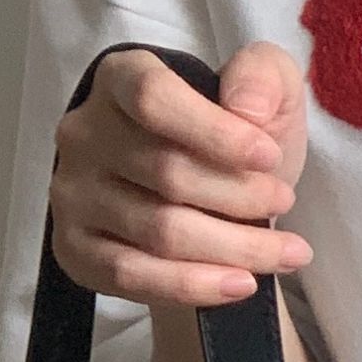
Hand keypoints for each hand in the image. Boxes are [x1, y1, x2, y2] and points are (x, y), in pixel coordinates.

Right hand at [49, 43, 312, 309]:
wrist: (213, 207)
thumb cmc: (234, 143)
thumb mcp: (265, 92)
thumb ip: (262, 76)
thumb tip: (246, 108)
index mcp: (120, 78)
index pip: (154, 98)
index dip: (214, 131)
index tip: (269, 156)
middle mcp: (84, 133)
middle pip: (166, 172)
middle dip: (241, 195)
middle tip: (284, 203)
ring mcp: (73, 193)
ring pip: (159, 231)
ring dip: (235, 247)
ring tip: (289, 253)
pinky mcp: (75, 248)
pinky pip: (133, 275)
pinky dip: (195, 285)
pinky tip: (243, 284)